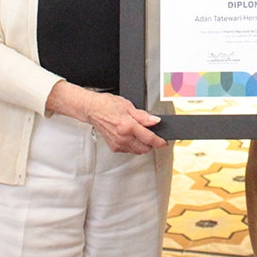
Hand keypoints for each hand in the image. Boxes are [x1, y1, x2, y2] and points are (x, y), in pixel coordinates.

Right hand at [47, 81, 166, 153]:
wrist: (92, 110)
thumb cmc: (107, 105)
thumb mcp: (128, 106)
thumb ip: (143, 116)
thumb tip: (155, 121)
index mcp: (127, 126)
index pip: (149, 138)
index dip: (159, 141)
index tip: (164, 142)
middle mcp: (122, 138)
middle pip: (144, 148)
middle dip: (151, 143)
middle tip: (151, 134)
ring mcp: (118, 144)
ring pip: (137, 151)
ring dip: (142, 145)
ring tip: (139, 133)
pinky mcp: (114, 147)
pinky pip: (129, 150)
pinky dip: (133, 145)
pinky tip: (131, 136)